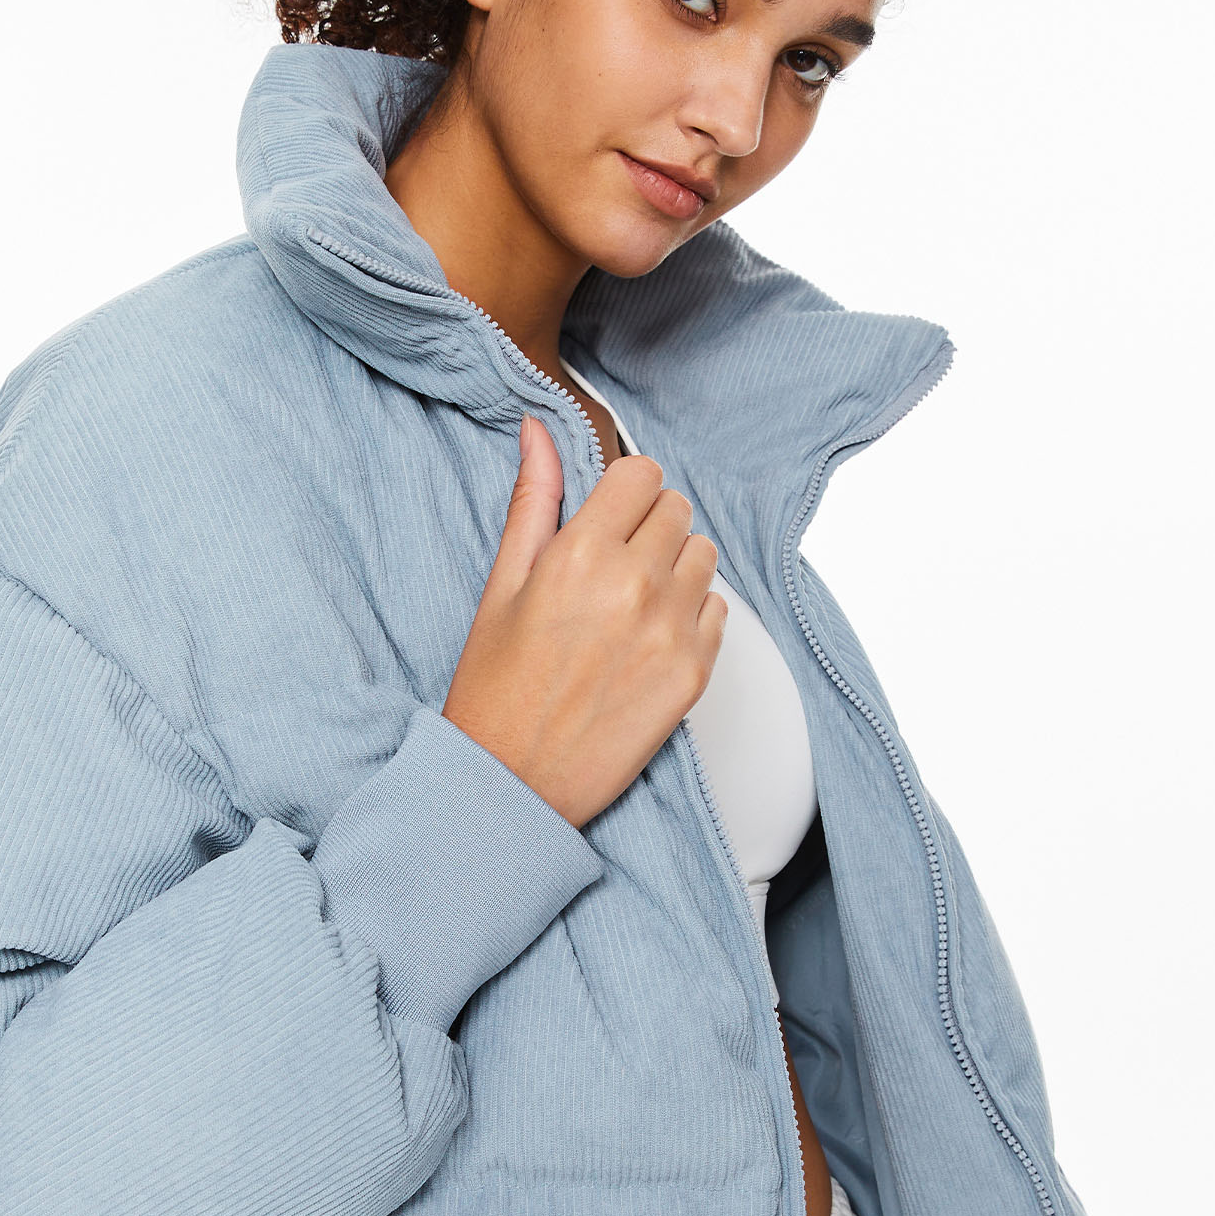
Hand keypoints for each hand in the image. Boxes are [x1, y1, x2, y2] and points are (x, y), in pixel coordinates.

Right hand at [442, 414, 726, 829]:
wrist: (512, 785)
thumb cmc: (494, 690)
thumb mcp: (500, 588)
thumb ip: (533, 503)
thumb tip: (539, 430)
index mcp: (580, 555)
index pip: (641, 473)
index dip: (623, 492)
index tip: (607, 517)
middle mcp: (635, 585)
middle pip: (676, 509)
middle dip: (647, 526)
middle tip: (611, 567)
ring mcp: (671, 630)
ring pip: (703, 556)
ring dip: (674, 567)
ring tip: (630, 606)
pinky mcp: (695, 673)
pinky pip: (719, 610)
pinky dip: (692, 615)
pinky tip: (647, 642)